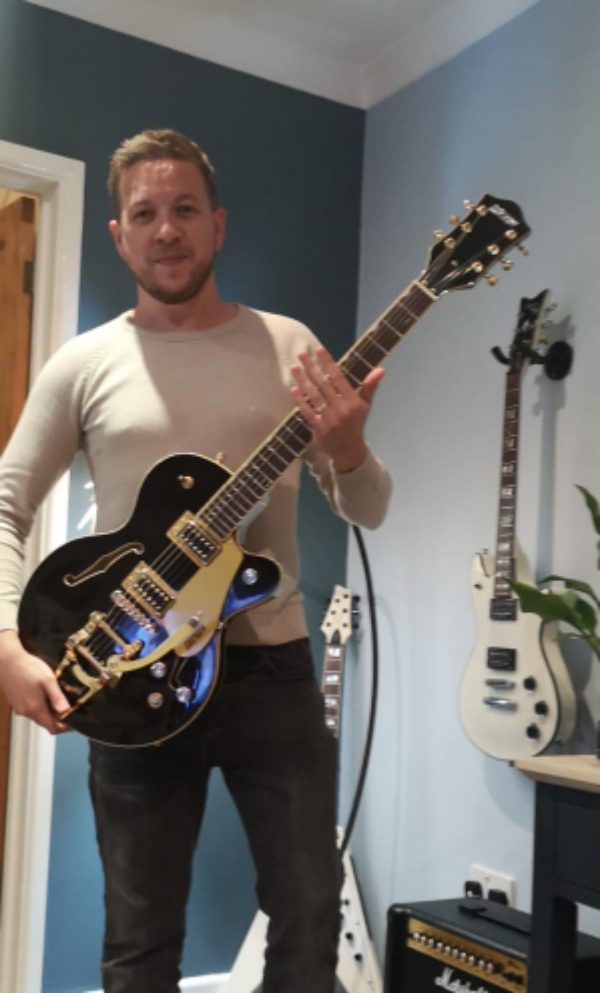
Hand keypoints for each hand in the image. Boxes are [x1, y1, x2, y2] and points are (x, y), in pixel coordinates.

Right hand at [0, 630, 70, 734]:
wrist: (7, 660)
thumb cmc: (27, 667)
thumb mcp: (48, 680)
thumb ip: (57, 698)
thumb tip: (67, 712)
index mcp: (35, 709)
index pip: (53, 728)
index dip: (65, 727)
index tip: (74, 720)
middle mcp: (26, 712)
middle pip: (46, 722)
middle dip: (59, 718)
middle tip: (70, 706)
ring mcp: (19, 708)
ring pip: (39, 716)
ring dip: (50, 711)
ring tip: (59, 697)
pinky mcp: (16, 702)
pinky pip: (31, 709)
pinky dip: (41, 706)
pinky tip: (45, 693)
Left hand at [290, 345, 384, 471]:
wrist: (349, 451)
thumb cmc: (356, 425)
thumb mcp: (365, 406)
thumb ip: (370, 386)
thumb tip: (381, 369)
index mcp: (353, 401)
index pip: (339, 377)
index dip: (328, 363)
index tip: (318, 350)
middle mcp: (340, 408)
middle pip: (323, 384)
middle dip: (312, 367)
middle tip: (301, 354)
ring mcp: (328, 419)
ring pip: (314, 396)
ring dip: (303, 380)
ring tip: (294, 367)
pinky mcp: (318, 428)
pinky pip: (308, 412)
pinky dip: (300, 400)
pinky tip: (293, 389)